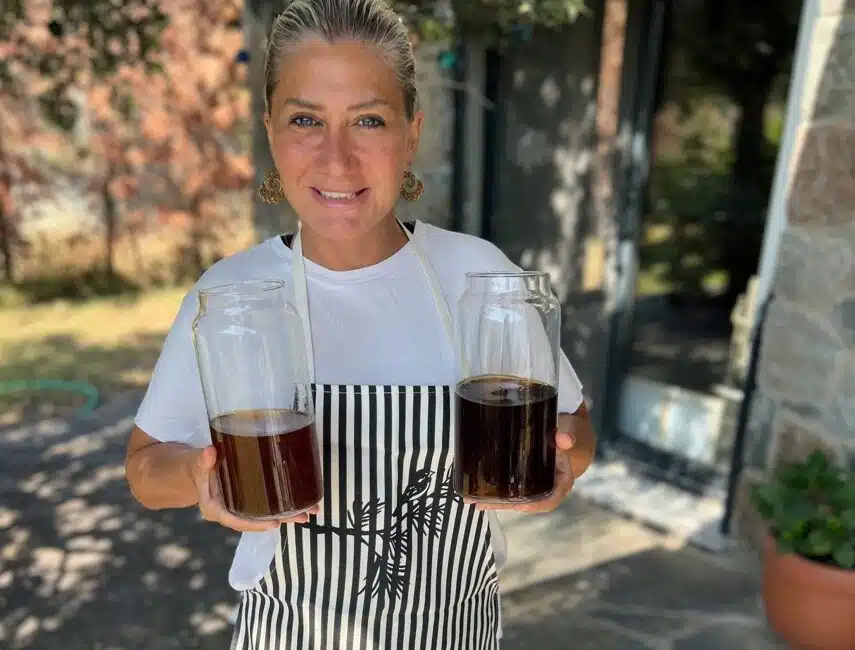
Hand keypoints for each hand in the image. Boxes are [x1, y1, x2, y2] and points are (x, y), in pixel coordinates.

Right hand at [190, 446, 319, 531]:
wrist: (197, 470)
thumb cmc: (198, 467)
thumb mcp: (197, 463)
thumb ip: (203, 460)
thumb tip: (210, 452)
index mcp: (217, 509)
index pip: (236, 521)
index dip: (255, 524)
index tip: (274, 524)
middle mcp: (232, 512)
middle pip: (258, 520)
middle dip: (282, 520)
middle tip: (304, 517)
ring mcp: (242, 507)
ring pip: (267, 515)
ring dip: (289, 514)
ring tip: (311, 512)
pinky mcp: (251, 499)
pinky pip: (268, 506)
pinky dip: (284, 506)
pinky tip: (302, 502)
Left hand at [469, 423, 575, 513]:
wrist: (558, 440)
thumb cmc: (559, 439)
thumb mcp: (563, 434)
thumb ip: (564, 435)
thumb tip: (564, 439)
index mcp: (562, 481)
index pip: (552, 497)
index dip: (537, 505)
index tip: (520, 507)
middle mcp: (548, 489)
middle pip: (529, 503)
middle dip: (509, 506)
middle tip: (490, 505)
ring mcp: (535, 489)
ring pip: (516, 501)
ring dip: (497, 504)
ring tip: (478, 503)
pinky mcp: (523, 486)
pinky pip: (510, 495)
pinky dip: (495, 498)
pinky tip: (478, 499)